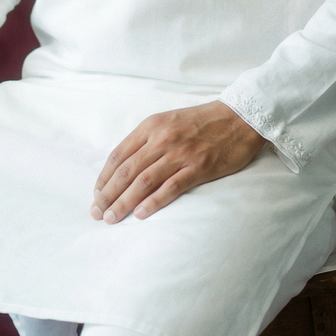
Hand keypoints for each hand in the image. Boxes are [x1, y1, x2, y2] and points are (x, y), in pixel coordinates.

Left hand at [91, 100, 265, 223]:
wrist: (238, 117)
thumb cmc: (201, 122)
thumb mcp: (167, 121)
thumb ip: (146, 140)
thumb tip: (123, 166)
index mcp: (151, 126)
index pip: (118, 155)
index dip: (104, 178)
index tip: (96, 195)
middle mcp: (161, 139)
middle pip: (126, 171)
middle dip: (108, 195)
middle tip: (97, 213)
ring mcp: (180, 154)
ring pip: (143, 181)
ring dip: (124, 202)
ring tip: (112, 218)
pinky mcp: (198, 168)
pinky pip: (170, 188)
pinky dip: (153, 202)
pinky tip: (141, 214)